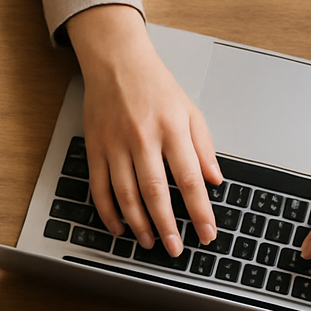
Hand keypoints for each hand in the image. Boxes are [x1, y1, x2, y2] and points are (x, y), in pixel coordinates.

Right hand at [67, 5, 220, 256]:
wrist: (116, 61)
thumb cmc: (155, 86)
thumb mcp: (190, 110)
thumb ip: (203, 147)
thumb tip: (215, 180)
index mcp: (172, 129)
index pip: (190, 179)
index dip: (200, 211)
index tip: (207, 234)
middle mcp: (143, 138)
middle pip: (155, 193)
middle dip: (167, 226)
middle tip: (175, 249)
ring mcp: (115, 144)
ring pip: (126, 194)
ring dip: (138, 223)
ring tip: (150, 242)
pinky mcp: (95, 148)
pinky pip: (99, 187)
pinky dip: (108, 212)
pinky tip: (120, 227)